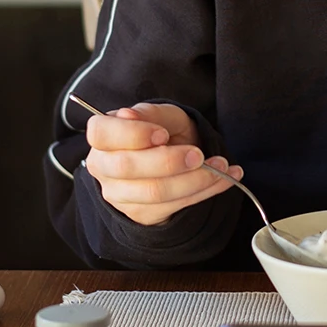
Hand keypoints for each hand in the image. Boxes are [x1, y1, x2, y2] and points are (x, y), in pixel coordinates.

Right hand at [83, 102, 242, 225]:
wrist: (178, 156)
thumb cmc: (166, 131)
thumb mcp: (164, 115)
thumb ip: (150, 112)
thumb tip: (129, 115)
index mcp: (103, 137)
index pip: (102, 134)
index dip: (132, 134)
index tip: (163, 134)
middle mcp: (103, 168)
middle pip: (128, 167)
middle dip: (169, 161)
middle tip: (199, 154)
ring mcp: (120, 195)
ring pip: (154, 192)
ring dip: (195, 179)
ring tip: (222, 166)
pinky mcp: (142, 214)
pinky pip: (174, 206)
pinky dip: (205, 191)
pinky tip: (224, 178)